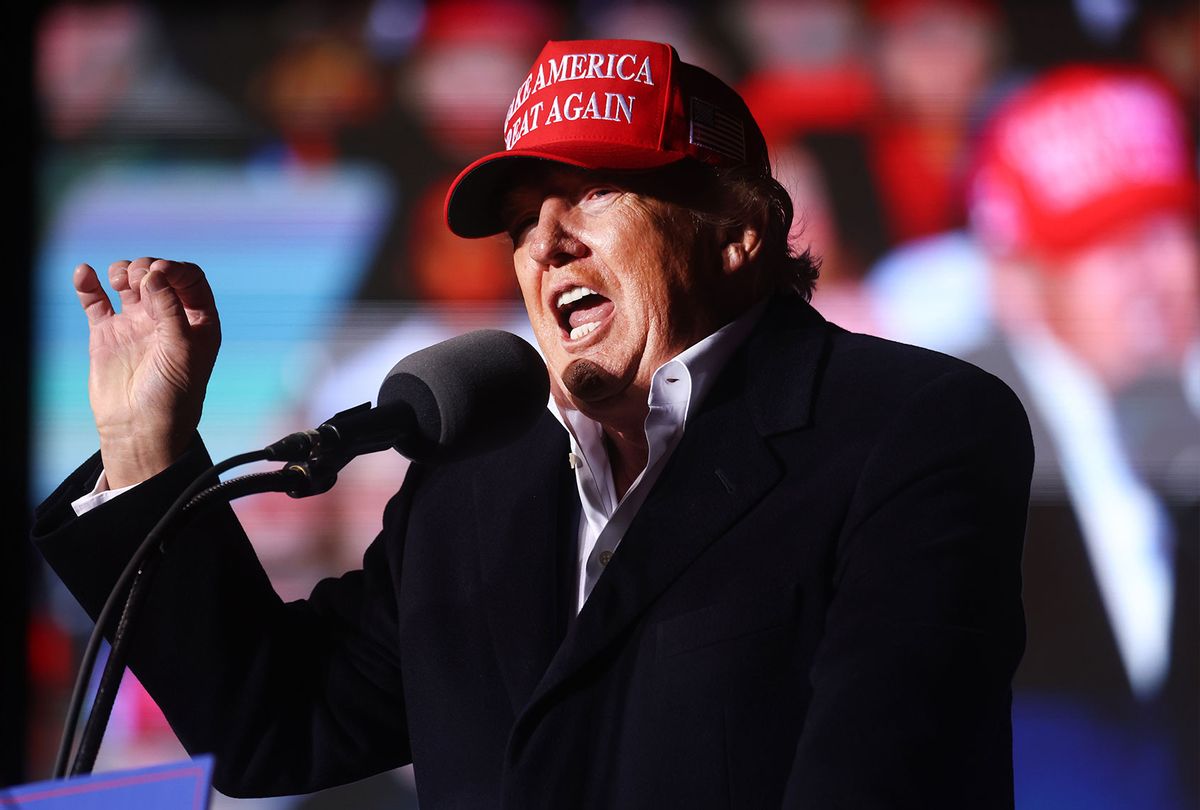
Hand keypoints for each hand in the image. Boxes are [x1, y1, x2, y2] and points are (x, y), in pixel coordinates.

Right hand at [74, 258, 221, 487]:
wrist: (138, 429)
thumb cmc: (172, 395)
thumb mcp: (182, 350)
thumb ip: (170, 309)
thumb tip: (155, 273)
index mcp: (197, 322)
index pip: (191, 279)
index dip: (176, 269)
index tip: (160, 272)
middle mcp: (168, 318)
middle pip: (158, 274)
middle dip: (147, 268)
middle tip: (139, 281)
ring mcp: (136, 324)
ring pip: (129, 281)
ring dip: (123, 271)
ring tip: (121, 284)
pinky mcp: (107, 333)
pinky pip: (96, 300)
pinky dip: (88, 283)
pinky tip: (83, 272)